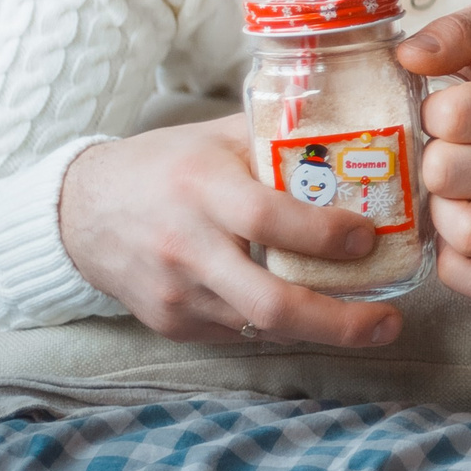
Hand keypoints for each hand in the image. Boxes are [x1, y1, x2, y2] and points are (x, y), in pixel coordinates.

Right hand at [58, 115, 403, 346]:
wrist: (82, 211)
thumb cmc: (166, 165)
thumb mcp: (220, 137)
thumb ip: (281, 140)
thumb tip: (358, 142)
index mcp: (202, 188)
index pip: (268, 219)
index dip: (323, 235)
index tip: (368, 238)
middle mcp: (187, 246)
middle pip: (269, 301)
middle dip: (338, 321)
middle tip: (388, 321)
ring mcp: (176, 294)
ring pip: (261, 327)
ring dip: (320, 329)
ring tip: (368, 322)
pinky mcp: (172, 323)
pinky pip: (239, 332)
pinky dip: (280, 326)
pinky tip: (310, 313)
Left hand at [399, 0, 470, 302]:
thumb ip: (459, 31)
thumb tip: (409, 55)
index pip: (454, 113)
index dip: (431, 113)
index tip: (443, 115)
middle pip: (446, 172)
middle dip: (430, 162)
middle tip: (442, 156)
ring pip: (466, 232)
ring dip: (440, 215)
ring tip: (447, 197)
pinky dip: (455, 266)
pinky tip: (454, 237)